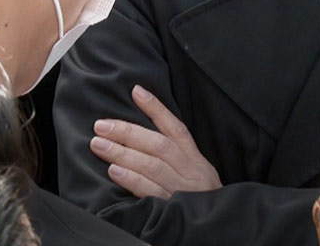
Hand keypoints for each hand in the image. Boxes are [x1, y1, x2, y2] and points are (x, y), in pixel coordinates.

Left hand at [89, 85, 221, 198]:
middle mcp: (192, 171)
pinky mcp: (174, 208)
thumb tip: (141, 139)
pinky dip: (132, 181)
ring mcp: (183, 190)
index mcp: (196, 161)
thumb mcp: (197, 176)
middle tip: (101, 125)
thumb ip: (177, 159)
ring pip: (153, 165)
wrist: (220, 227)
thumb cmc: (202, 201)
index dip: (157, 108)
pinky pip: (151, 192)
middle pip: (159, 145)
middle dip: (129, 132)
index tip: (136, 91)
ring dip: (123, 153)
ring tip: (99, 144)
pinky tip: (114, 172)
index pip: (176, 128)